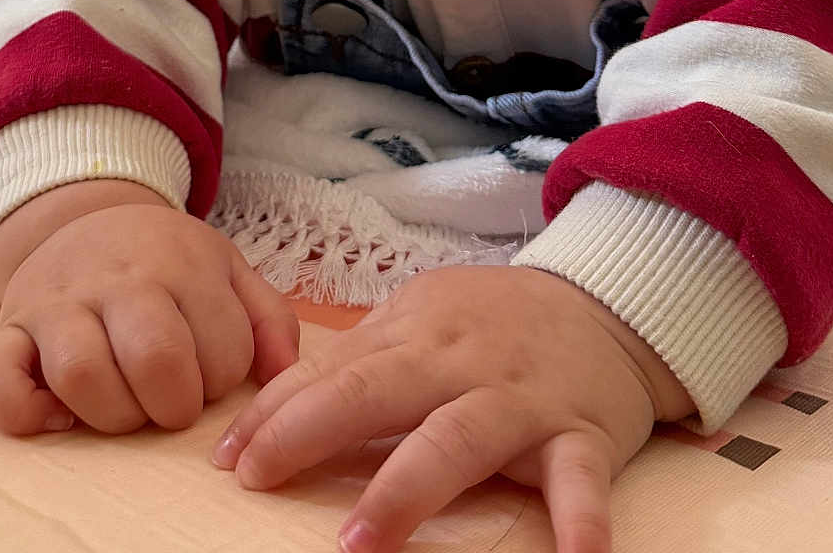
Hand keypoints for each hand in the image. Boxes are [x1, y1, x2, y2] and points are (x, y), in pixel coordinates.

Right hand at [0, 197, 300, 436]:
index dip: (223, 380)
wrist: (85, 218)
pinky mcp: (9, 326)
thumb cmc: (165, 259)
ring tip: (124, 406)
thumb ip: (268, 317)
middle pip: (154, 359)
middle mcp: (118, 279)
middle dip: (174, 406)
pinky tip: (58, 415)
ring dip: (112, 414)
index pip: (224, 353)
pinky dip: (25, 412)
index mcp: (181, 264)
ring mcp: (58, 301)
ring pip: (81, 374)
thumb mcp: (226, 267)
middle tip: (170, 402)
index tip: (207, 370)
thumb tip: (283, 374)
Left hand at [211, 265, 695, 552]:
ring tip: (359, 541)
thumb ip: (363, 359)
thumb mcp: (424, 321)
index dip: (276, 411)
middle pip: (378, 389)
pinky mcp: (582, 433)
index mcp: (416, 333)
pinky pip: (579, 480)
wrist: (605, 303)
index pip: (333, 369)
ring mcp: (521, 398)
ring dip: (408, 488)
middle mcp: (460, 362)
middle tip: (260, 477)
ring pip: (459, 437)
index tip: (228, 457)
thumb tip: (277, 410)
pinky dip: (578, 521)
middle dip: (314, 429)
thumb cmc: (496, 322)